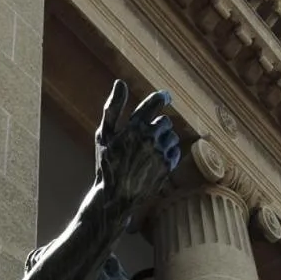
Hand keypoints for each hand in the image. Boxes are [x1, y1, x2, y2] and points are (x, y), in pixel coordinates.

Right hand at [94, 79, 180, 216]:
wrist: (115, 197)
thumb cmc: (107, 164)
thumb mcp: (104, 135)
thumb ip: (113, 108)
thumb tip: (120, 82)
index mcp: (134, 127)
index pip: (155, 103)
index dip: (162, 97)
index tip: (166, 97)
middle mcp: (150, 138)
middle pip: (165, 121)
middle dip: (157, 127)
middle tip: (145, 138)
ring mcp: (160, 153)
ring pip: (172, 137)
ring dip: (163, 140)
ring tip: (148, 152)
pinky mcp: (168, 167)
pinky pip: (176, 151)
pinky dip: (169, 153)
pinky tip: (155, 160)